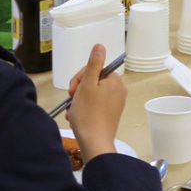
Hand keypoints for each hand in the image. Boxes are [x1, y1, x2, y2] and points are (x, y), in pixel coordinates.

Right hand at [65, 44, 126, 161]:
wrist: (95, 144)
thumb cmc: (89, 114)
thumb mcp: (87, 85)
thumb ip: (93, 64)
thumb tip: (100, 45)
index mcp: (115, 80)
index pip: (94, 69)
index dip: (80, 78)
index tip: (72, 90)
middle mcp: (119, 90)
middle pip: (93, 81)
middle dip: (78, 91)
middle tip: (71, 101)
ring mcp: (116, 103)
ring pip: (92, 94)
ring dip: (79, 101)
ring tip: (72, 112)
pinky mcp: (111, 114)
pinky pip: (95, 105)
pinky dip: (84, 109)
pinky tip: (76, 117)